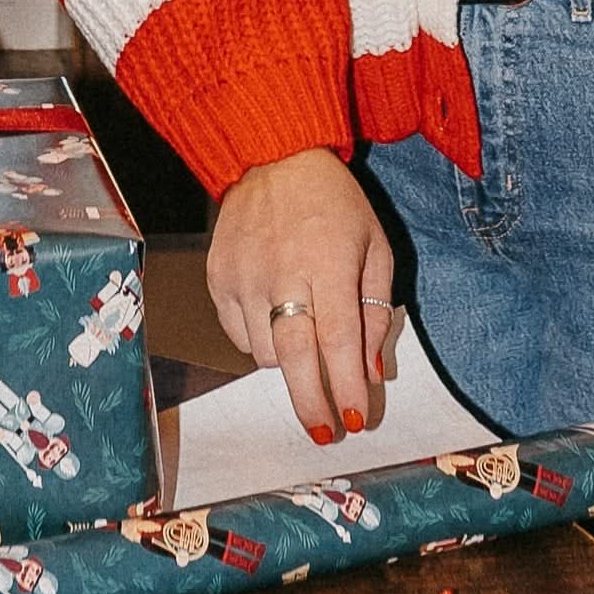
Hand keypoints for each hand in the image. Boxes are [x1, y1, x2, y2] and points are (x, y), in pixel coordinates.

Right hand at [207, 148, 394, 444]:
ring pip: (263, 353)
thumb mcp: (374, 247)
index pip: (338, 340)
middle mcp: (282, 271)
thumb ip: (376, 309)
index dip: (346, 387)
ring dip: (289, 365)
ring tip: (305, 345)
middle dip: (312, 404)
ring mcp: (243, 276)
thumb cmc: (335, 204)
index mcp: (329, 261)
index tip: (356, 421)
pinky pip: (238, 336)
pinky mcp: (217, 278)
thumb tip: (372, 370)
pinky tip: (276, 320)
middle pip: (293, 357)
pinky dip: (259, 342)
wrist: (275, 159)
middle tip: (326, 434)